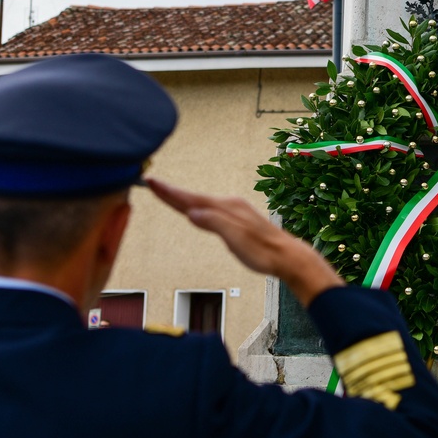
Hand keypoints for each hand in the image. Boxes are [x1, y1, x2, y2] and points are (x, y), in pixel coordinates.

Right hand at [146, 178, 343, 305]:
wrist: (288, 256)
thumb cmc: (262, 251)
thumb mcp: (236, 239)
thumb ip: (214, 224)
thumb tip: (192, 213)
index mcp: (227, 208)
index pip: (191, 199)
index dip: (169, 192)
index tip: (150, 181)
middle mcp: (230, 205)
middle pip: (195, 198)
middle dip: (172, 192)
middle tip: (151, 182)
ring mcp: (236, 211)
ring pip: (203, 202)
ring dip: (183, 198)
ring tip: (167, 193)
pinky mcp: (240, 219)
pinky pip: (211, 209)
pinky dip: (198, 206)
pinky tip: (197, 210)